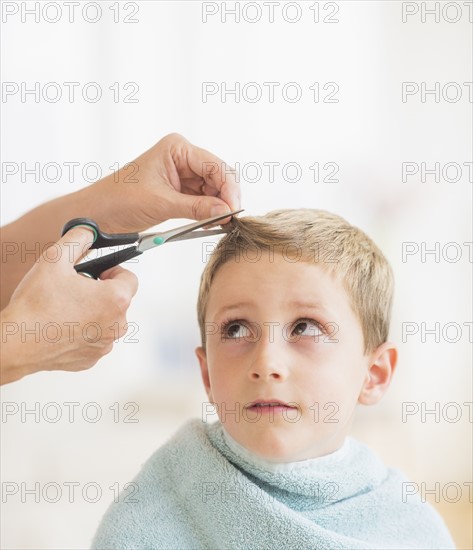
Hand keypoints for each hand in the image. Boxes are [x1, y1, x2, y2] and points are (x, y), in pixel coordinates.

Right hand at [0, 228, 137, 384]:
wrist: (17, 342)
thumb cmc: (36, 304)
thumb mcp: (55, 258)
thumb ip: (77, 238)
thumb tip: (88, 231)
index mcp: (115, 300)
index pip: (130, 279)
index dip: (113, 271)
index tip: (97, 273)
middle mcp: (117, 325)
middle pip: (118, 300)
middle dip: (101, 291)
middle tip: (76, 288)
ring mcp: (105, 345)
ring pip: (106, 321)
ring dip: (93, 312)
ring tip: (67, 307)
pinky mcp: (91, 359)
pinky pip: (94, 339)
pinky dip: (84, 332)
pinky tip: (62, 325)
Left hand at [95, 133, 240, 232]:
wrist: (99, 213)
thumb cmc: (119, 199)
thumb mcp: (161, 204)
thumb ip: (196, 208)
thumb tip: (225, 212)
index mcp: (177, 149)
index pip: (215, 166)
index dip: (228, 189)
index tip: (233, 210)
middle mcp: (183, 158)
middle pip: (219, 177)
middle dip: (226, 198)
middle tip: (230, 220)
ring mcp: (183, 175)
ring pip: (214, 190)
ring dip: (219, 207)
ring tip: (220, 224)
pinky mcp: (181, 192)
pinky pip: (204, 201)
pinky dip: (210, 212)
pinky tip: (212, 222)